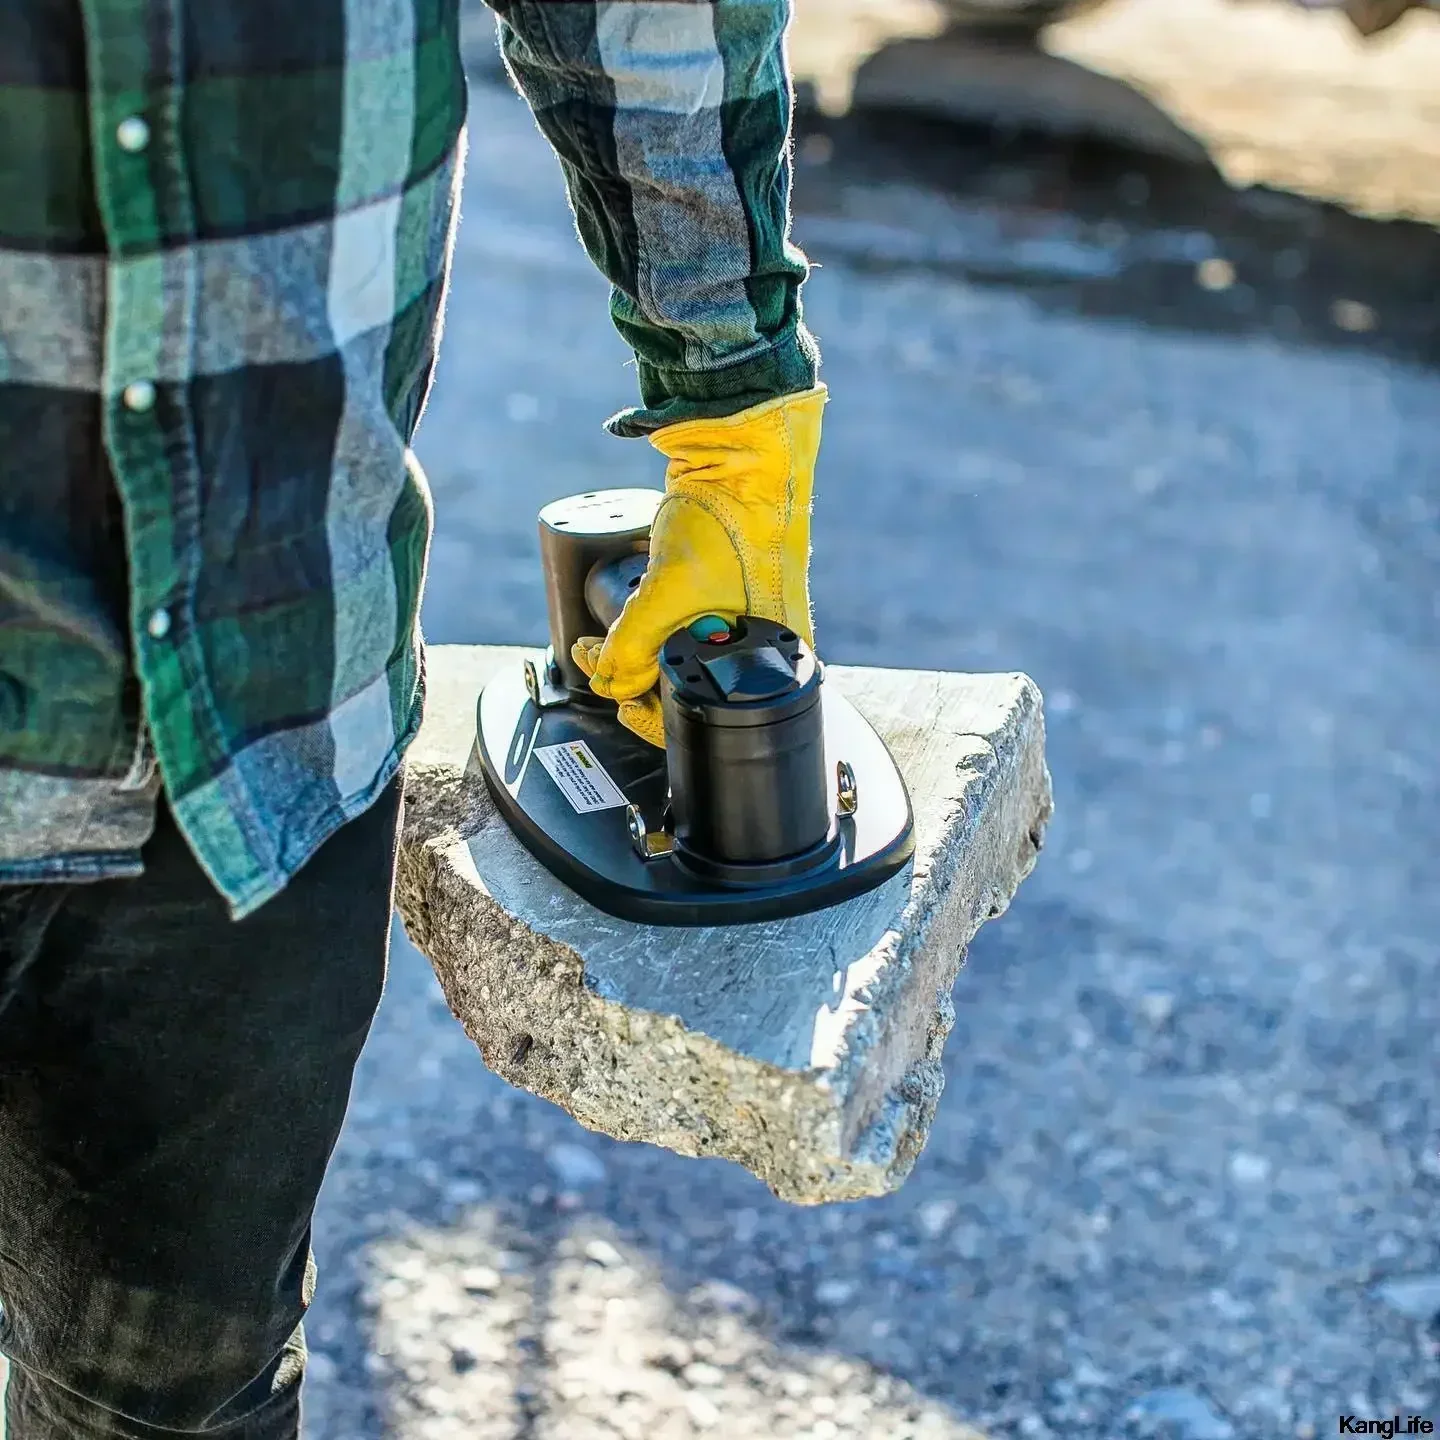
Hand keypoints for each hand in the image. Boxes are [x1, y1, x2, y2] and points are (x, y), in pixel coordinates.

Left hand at [572, 385, 826, 746]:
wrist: (742, 460)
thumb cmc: (733, 520)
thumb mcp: (670, 592)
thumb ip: (633, 645)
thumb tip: (606, 681)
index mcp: (777, 660)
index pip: (710, 716)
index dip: (656, 716)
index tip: (620, 702)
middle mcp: (768, 650)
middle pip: (688, 690)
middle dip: (634, 680)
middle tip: (599, 663)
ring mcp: (746, 625)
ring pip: (679, 661)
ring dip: (634, 655)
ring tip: (599, 643)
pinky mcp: (724, 600)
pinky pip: (681, 632)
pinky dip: (649, 631)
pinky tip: (628, 620)